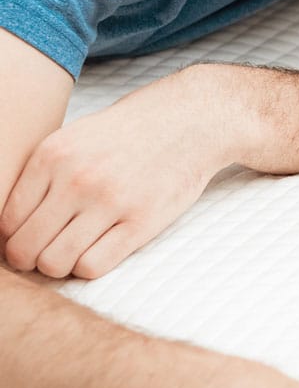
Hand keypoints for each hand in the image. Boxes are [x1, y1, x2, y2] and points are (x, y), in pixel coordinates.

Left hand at [1, 65, 237, 278]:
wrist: (191, 121)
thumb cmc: (130, 133)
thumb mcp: (74, 139)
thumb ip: (41, 177)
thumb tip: (9, 227)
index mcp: (53, 156)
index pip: (7, 221)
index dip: (10, 240)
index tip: (25, 241)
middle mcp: (77, 179)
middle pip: (25, 248)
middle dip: (29, 259)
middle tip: (44, 253)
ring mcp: (111, 201)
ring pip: (55, 262)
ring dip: (59, 265)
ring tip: (72, 252)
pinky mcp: (142, 220)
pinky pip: (93, 265)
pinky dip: (88, 266)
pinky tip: (98, 250)